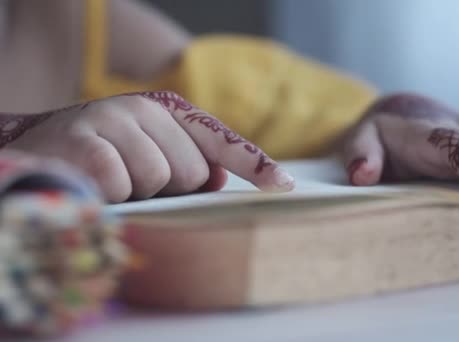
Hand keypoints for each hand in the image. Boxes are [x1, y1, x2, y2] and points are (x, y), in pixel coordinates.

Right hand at [1, 92, 294, 201]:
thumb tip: (218, 180)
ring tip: (112, 180)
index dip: (254, 164)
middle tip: (137, 181)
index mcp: (167, 112)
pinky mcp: (86, 142)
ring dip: (137, 192)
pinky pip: (122, 184)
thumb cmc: (104, 159)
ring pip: (159, 178)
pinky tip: (93, 183)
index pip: (220, 139)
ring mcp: (114, 119)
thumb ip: (187, 163)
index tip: (283, 186)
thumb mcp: (148, 156)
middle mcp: (144, 109)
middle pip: (194, 170)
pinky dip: (110, 195)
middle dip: (171, 188)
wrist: (39, 149)